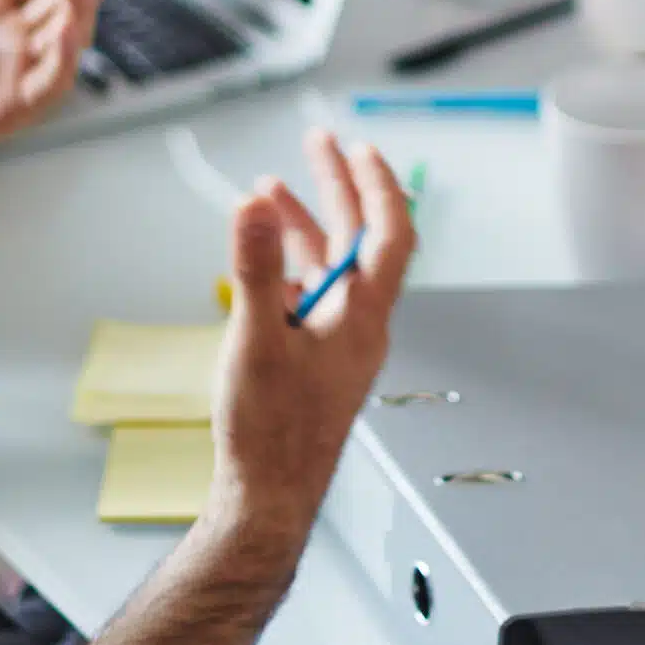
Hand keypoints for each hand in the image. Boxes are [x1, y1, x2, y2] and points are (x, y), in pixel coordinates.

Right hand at [208, 132, 415, 547]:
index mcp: (362, 316)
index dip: (379, 184)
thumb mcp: (256, 339)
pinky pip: (311, 298)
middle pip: (360, 240)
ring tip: (268, 193)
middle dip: (339, 187)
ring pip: (331, 268)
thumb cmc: (272, 435)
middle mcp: (359, 326)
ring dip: (305, 226)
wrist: (267, 500)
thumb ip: (256, 268)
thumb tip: (255, 207)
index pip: (390, 233)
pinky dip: (288, 268)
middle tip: (319, 143)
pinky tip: (259, 264)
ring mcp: (338, 345)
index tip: (359, 146)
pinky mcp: (316, 363)